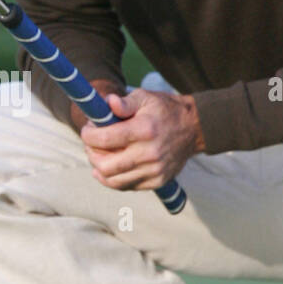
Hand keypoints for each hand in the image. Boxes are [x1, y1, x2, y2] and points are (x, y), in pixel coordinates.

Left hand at [80, 89, 204, 190]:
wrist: (194, 128)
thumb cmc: (164, 110)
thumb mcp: (145, 97)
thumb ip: (124, 102)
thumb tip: (107, 103)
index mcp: (144, 130)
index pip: (104, 139)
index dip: (88, 136)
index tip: (88, 129)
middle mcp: (149, 153)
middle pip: (105, 165)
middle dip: (91, 154)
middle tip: (91, 144)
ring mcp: (154, 170)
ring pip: (113, 181)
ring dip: (99, 169)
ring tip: (99, 156)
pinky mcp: (158, 181)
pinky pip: (127, 186)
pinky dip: (113, 179)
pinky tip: (109, 169)